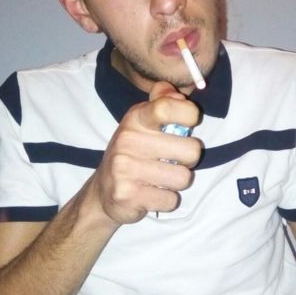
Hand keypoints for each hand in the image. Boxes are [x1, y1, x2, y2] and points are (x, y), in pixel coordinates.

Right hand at [86, 81, 201, 225]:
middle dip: (189, 159)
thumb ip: (163, 103)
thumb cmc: (133, 153)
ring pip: (183, 178)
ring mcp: (125, 169)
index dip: (189, 114)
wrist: (103, 192)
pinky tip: (152, 193)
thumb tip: (176, 94)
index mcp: (135, 118)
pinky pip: (171, 199)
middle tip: (172, 160)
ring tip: (162, 177)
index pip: (167, 107)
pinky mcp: (127, 195)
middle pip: (191, 150)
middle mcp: (128, 140)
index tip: (190, 121)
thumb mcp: (144, 123)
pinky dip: (167, 200)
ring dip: (177, 182)